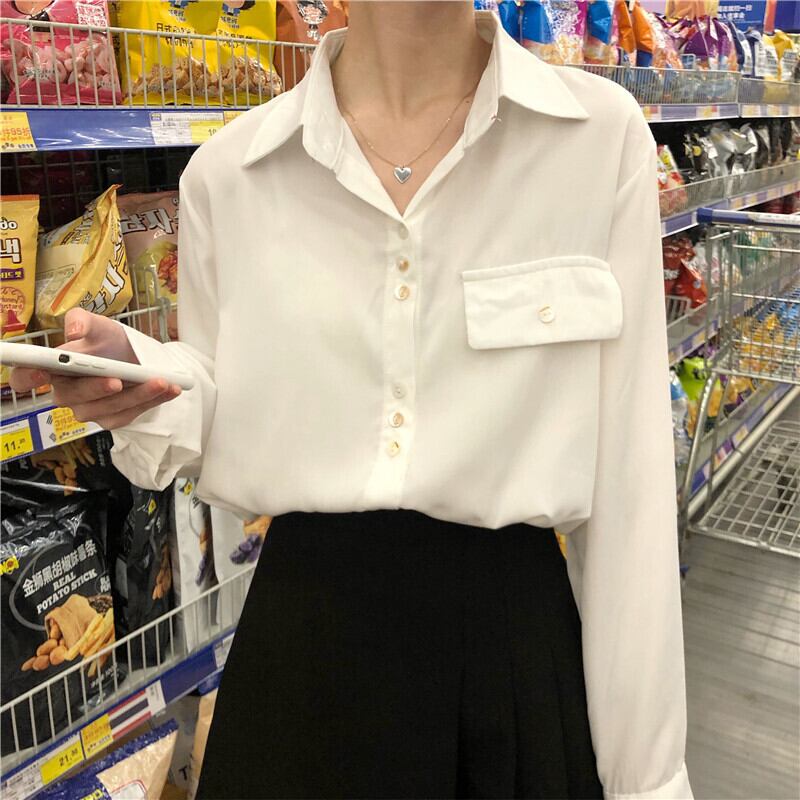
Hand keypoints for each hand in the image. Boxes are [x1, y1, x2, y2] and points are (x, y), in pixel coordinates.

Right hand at [9, 308, 181, 429]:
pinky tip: (168, 389)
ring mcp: (89, 410)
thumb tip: (75, 332)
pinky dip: (151, 401)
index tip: (41, 371)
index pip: (25, 378)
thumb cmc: (108, 341)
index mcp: (52, 370)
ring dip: (135, 396)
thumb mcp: (98, 324)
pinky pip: (130, 415)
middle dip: (95, 388)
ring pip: (106, 408)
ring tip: (159, 381)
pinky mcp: (112, 419)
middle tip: (117, 380)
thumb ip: (82, 321)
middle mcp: (66, 394)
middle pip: (72, 397)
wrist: (138, 356)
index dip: (27, 377)